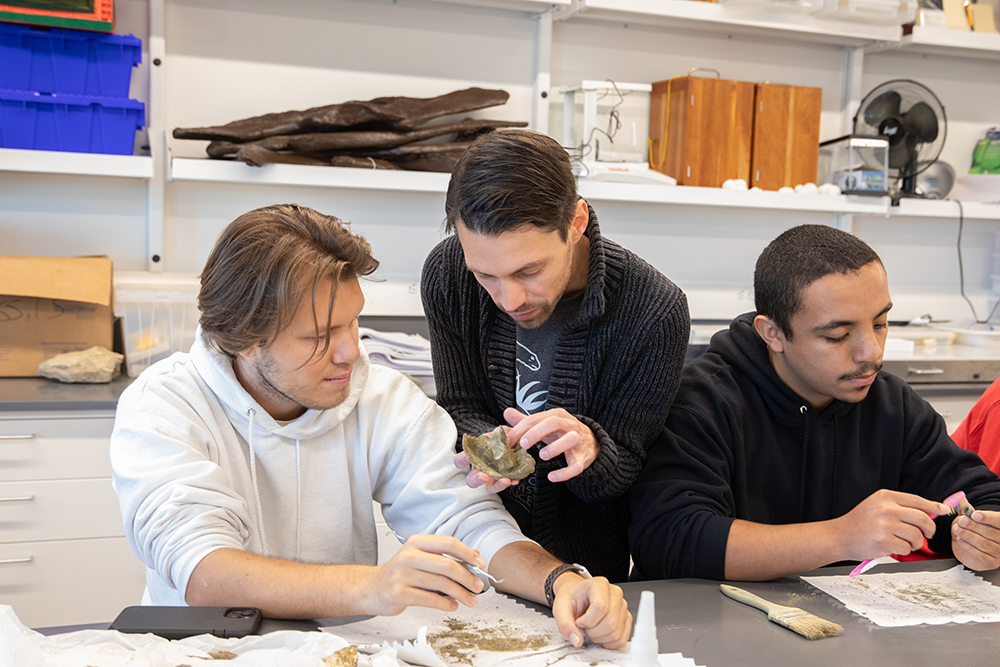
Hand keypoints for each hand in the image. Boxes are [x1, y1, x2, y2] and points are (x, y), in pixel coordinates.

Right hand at [362, 534, 484, 614]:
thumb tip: (475, 554)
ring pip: (441, 583)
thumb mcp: (421, 557)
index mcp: (417, 543)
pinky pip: (430, 599)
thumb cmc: (399, 573)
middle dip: (467, 577)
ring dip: (460, 593)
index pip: (448, 543)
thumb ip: (446, 555)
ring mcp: (403, 574)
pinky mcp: (400, 593)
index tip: (479, 564)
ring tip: (470, 600)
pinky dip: (446, 603)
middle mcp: (409, 556)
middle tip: (477, 586)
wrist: (371, 588)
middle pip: (447, 565)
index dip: (467, 553)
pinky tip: (452, 605)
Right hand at [453, 426, 517, 493]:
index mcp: (474, 458)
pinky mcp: (502, 482)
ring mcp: (491, 478)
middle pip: (470, 480)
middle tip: (484, 476)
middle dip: (476, 479)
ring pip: (488, 488)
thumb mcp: (498, 435)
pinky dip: (510, 482)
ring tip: (505, 480)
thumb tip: (496, 433)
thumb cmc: (501, 441)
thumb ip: (496, 435)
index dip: (461, 460)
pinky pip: (504, 486)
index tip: (467, 456)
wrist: (515, 445)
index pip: (460, 461)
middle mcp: (480, 470)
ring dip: (496, 486)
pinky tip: (515, 478)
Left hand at [504, 407, 598, 482]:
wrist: (592, 442)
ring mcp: (578, 441)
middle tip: (523, 444)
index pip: (536, 418)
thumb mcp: (545, 424)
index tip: (508, 441)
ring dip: (555, 447)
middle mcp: (568, 425)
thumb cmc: (563, 432)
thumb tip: (507, 413)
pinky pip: (576, 466)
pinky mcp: (583, 458)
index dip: (520, 430)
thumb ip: (526, 420)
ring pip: (570, 439)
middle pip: (553, 422)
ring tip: (542, 456)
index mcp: (556, 416)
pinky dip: (564, 472)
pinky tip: (552, 476)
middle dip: (536, 432)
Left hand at [551, 574, 630, 648]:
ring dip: (600, 637)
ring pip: (616, 633)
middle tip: (584, 626)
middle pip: (610, 622)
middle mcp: (614, 594)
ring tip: (591, 628)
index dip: (587, 621)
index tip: (578, 621)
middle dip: (592, 631)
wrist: (577, 597)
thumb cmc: (572, 599)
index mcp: (599, 585)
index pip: (601, 607)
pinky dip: (608, 642)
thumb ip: (565, 624)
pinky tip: (599, 634)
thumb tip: (577, 640)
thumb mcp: (561, 608)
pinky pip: (621, 639)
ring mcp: (622, 606)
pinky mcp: (626, 618)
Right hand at [832, 489, 947, 560]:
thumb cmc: (860, 523)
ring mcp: (885, 525)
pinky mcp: (884, 541)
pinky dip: (903, 550)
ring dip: (915, 543)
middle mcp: (886, 508)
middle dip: (930, 529)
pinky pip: (906, 548)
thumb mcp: (877, 506)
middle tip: (927, 534)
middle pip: (922, 518)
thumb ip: (900, 507)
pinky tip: (892, 547)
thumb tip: (930, 512)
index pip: (917, 500)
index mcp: (885, 496)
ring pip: (916, 535)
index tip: (944, 510)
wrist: (840, 536)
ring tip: (904, 542)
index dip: (934, 506)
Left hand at [952, 510, 999, 570]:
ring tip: (957, 529)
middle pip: (991, 533)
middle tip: (961, 521)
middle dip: (973, 526)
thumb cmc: (975, 531)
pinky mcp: (991, 563)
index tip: (974, 514)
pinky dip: (968, 546)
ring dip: (968, 535)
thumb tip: (961, 502)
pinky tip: (960, 540)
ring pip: (984, 544)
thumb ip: (968, 510)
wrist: (971, 549)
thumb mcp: (972, 518)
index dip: (988, 518)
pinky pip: (980, 555)